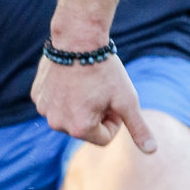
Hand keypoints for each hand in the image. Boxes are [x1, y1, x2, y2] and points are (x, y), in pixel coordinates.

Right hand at [30, 52, 157, 151]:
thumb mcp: (127, 100)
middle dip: (95, 114)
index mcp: (79, 128)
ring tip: (86, 83)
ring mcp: (44, 109)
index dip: (114, 120)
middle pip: (85, 128)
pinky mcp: (37, 95)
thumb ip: (138, 127)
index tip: (115, 101)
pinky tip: (71, 77)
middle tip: (100, 90)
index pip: (105, 138)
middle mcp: (57, 123)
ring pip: (69, 115)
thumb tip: (152, 150)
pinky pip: (55, 102)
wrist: (79, 38)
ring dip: (80, 105)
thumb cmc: (106, 70)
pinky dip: (64, 94)